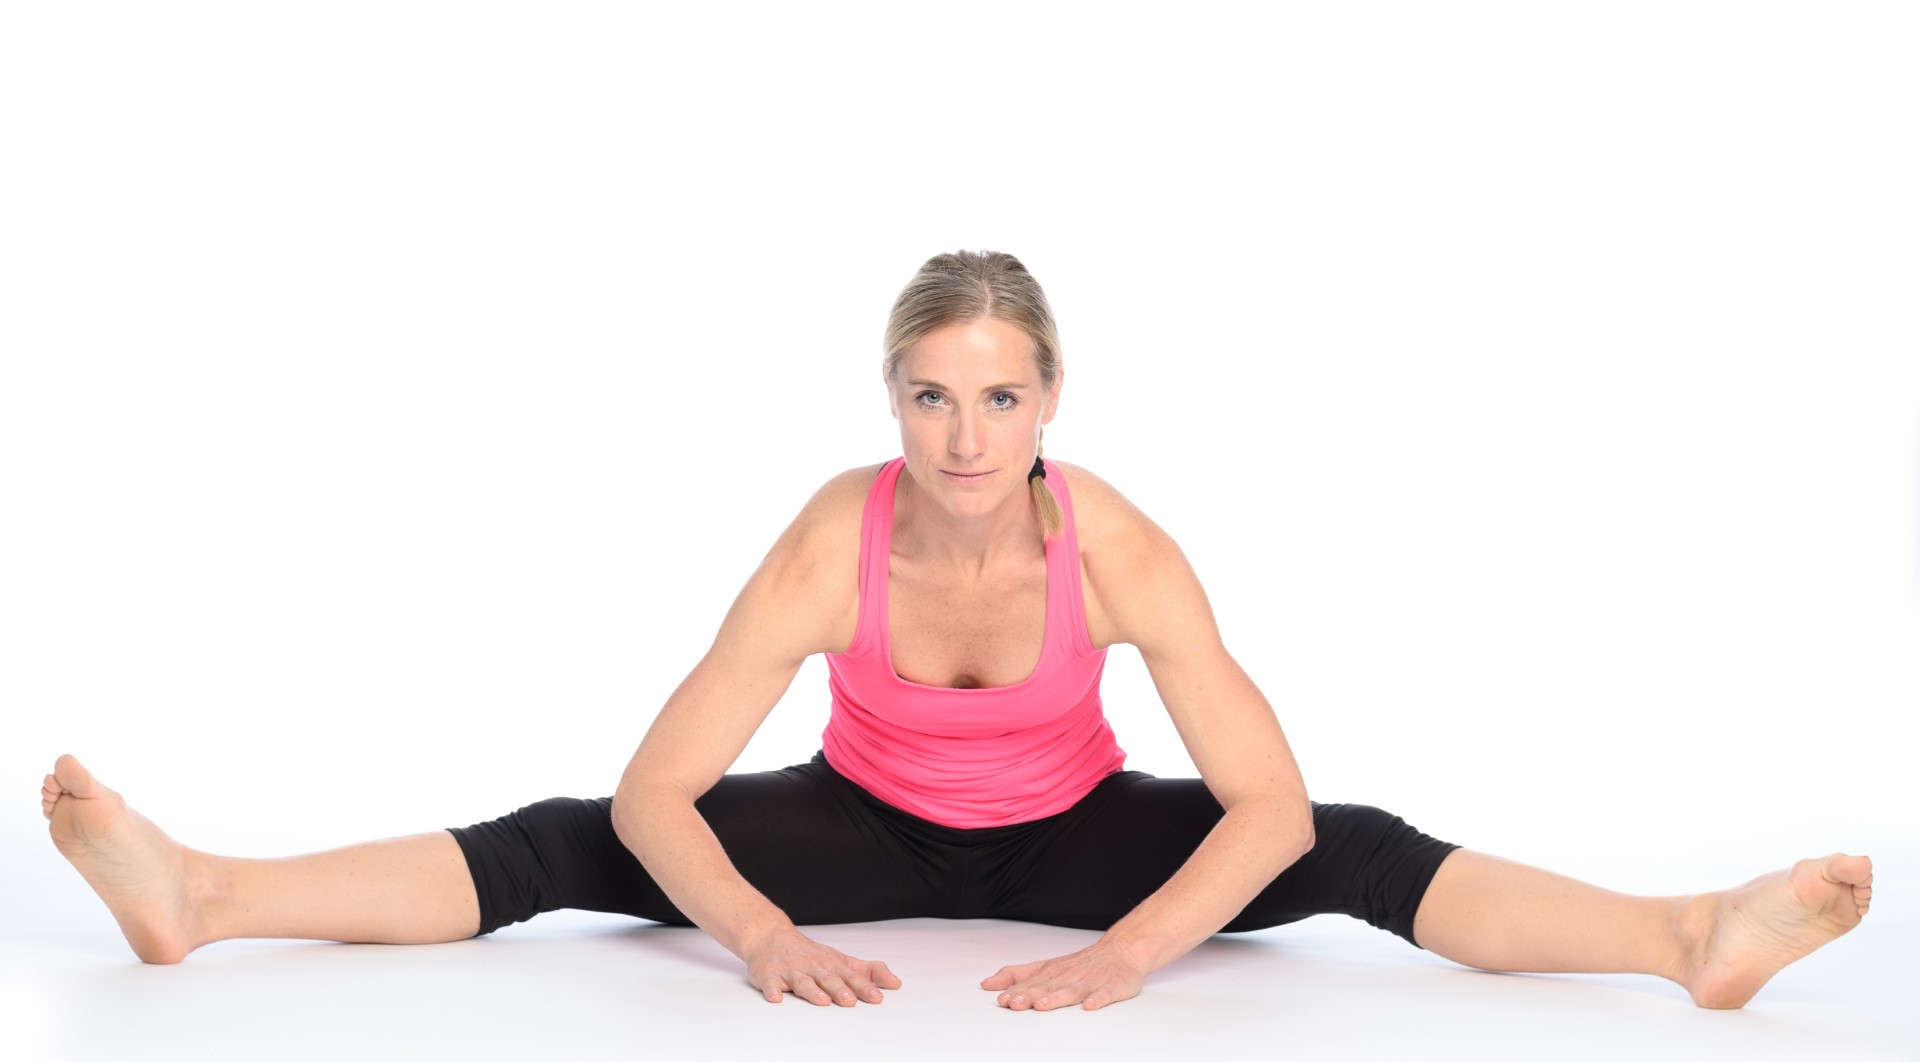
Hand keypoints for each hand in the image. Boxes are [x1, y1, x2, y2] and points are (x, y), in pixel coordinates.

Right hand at [742, 926, 901, 1005]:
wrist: (771, 936)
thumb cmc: (811, 954)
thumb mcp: (841, 960)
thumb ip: (868, 972)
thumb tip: (895, 983)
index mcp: (832, 964)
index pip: (851, 976)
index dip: (864, 987)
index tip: (877, 997)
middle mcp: (813, 966)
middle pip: (828, 979)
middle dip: (840, 989)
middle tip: (850, 1001)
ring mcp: (791, 971)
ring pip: (803, 982)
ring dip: (812, 991)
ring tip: (822, 1001)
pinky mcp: (769, 975)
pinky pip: (770, 984)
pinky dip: (772, 990)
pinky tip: (776, 998)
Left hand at [980, 938, 1145, 1011]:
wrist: (1121, 950)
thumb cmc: (1081, 964)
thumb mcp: (1045, 966)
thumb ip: (1016, 975)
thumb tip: (987, 984)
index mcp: (1052, 972)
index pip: (1032, 983)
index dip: (1017, 992)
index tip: (1003, 1000)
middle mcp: (1069, 976)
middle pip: (1048, 987)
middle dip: (1031, 995)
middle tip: (1015, 1004)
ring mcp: (1091, 981)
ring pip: (1072, 990)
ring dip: (1057, 997)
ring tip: (1043, 1005)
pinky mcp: (1112, 986)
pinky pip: (1105, 994)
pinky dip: (1098, 999)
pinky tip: (1090, 1006)